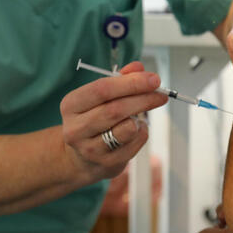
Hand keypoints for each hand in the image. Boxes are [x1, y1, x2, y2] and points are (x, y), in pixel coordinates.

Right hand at [59, 62, 168, 182]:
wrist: (81, 158)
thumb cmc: (94, 119)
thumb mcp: (99, 97)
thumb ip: (119, 79)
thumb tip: (138, 68)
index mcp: (71, 105)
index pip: (102, 89)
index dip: (131, 83)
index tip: (153, 79)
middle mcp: (76, 128)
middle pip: (116, 109)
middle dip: (143, 99)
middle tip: (161, 94)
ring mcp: (90, 149)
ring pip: (127, 128)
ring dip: (141, 117)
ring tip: (140, 114)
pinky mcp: (106, 164)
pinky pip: (135, 143)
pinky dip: (142, 132)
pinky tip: (135, 129)